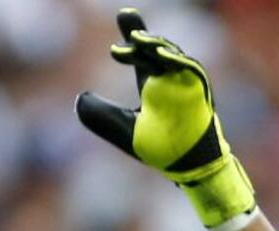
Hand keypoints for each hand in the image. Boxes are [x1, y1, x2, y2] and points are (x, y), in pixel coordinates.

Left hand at [76, 8, 255, 230]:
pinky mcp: (198, 90)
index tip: (120, 19)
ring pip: (170, 54)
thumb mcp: (124, 131)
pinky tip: (158, 53)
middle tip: (124, 17)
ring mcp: (184, 83)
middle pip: (154, 48)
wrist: (186, 165)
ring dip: (154, 44)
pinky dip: (176, 60)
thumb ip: (102, 117)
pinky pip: (190, 68)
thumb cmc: (160, 149)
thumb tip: (79, 99)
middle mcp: (169, 80)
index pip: (141, 57)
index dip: (131, 40)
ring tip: (135, 38)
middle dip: (140, 32)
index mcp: (153, 86)